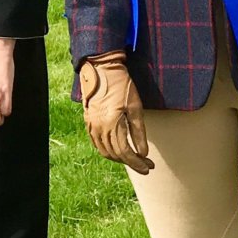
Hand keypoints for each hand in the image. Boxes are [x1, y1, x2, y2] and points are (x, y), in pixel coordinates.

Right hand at [79, 51, 150, 173]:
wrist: (101, 70)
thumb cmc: (122, 86)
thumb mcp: (135, 108)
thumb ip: (139, 132)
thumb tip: (143, 153)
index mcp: (112, 124)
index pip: (125, 152)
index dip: (137, 163)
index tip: (148, 167)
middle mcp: (99, 128)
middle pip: (115, 155)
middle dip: (132, 162)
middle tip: (146, 165)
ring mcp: (91, 126)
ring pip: (105, 151)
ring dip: (120, 158)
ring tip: (134, 159)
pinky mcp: (88, 122)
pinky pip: (97, 144)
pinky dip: (108, 151)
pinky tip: (118, 150)